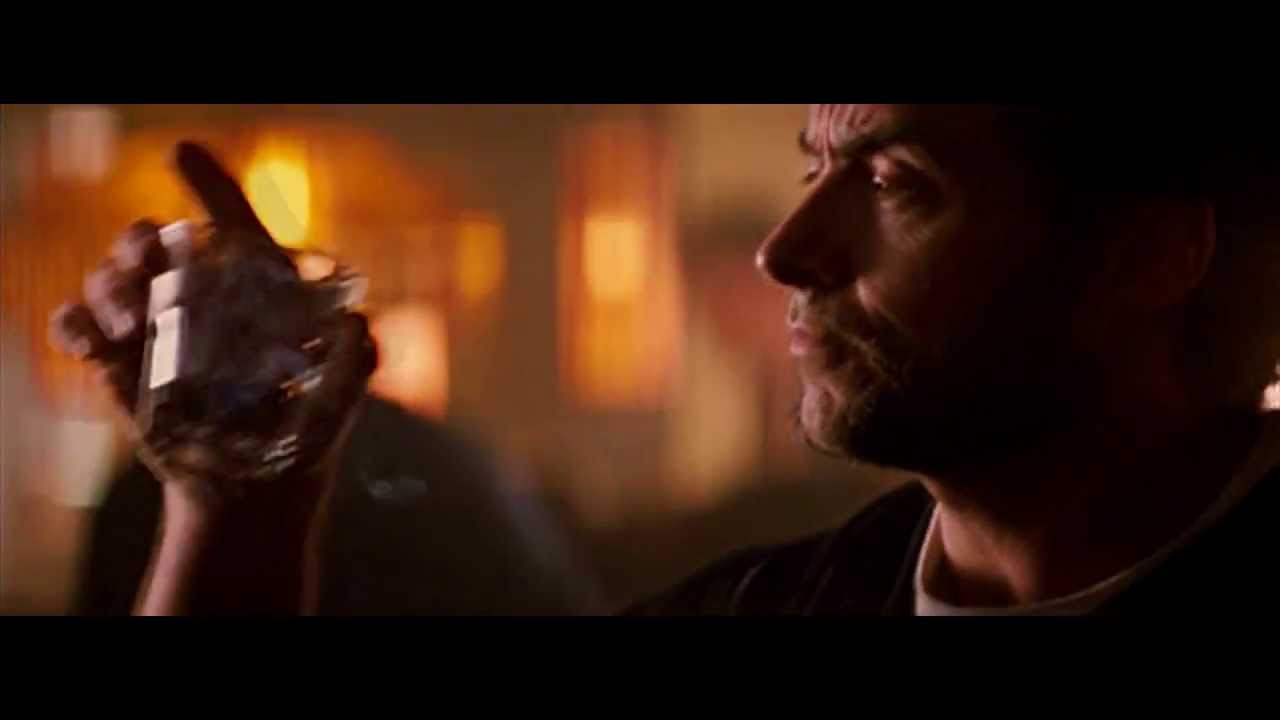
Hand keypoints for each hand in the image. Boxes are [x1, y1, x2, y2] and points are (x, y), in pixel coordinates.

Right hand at [49, 142, 376, 517]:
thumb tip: (359, 328)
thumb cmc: (305, 438)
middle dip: (142, 242)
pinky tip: (97, 346)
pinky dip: (76, 325)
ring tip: (130, 319)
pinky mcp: (118, 367)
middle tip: (148, 268)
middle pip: (155, 241)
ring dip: (110, 284)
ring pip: (112, 276)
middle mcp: (200, 298)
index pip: (231, 222)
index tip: (180, 154)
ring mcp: (154, 330)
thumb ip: (354, 361)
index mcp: (256, 289)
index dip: (207, 184)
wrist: (254, 495)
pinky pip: (77, 328)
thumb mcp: (340, 398)